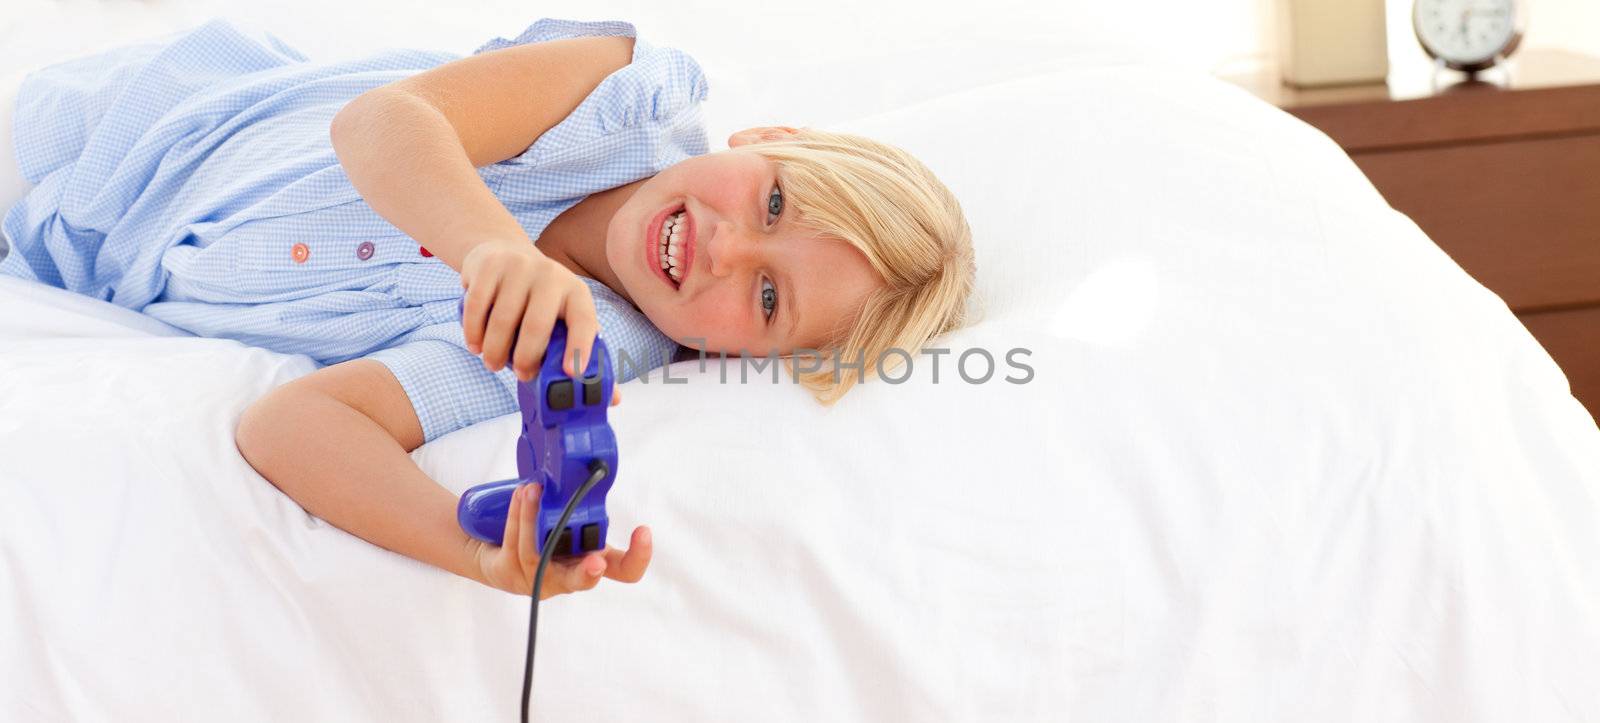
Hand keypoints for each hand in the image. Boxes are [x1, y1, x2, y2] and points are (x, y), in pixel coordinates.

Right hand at [459, 240, 599, 381]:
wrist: (505, 253)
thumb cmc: (540, 299)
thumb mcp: (564, 317)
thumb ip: (584, 353)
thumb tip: (613, 399)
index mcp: (576, 293)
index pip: (584, 321)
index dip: (580, 348)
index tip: (572, 374)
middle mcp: (551, 276)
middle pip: (537, 325)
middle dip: (526, 358)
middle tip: (520, 375)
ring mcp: (519, 267)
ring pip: (502, 319)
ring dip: (494, 350)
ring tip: (492, 364)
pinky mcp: (489, 265)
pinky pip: (477, 306)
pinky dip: (473, 332)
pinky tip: (475, 345)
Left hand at [471, 482, 652, 598]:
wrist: (497, 554)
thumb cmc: (541, 534)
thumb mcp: (567, 516)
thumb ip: (581, 498)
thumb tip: (590, 457)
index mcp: (590, 560)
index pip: (624, 569)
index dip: (638, 557)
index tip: (642, 531)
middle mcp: (568, 575)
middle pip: (582, 580)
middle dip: (589, 572)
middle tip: (596, 561)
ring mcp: (538, 579)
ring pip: (537, 554)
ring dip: (534, 517)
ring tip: (533, 488)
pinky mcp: (511, 574)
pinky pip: (515, 545)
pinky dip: (517, 517)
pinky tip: (520, 495)